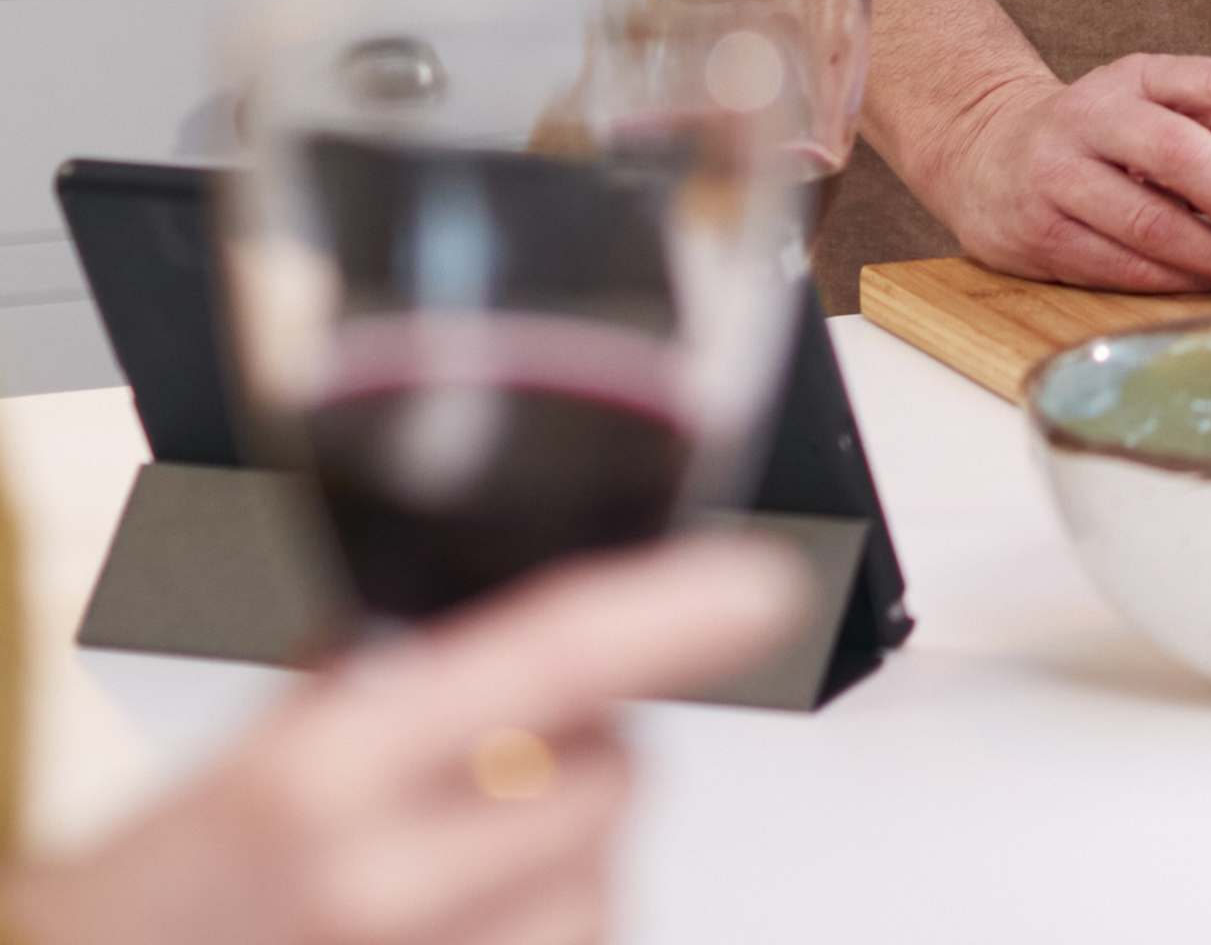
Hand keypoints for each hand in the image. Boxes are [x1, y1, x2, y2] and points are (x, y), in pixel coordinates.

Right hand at [0, 533, 797, 944]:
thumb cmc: (162, 903)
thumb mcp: (264, 751)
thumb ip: (396, 671)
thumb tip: (540, 603)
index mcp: (319, 774)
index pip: (547, 657)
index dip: (671, 613)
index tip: (764, 584)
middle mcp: (373, 886)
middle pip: (608, 781)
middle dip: (584, 757)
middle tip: (492, 766)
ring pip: (603, 890)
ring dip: (568, 867)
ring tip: (463, 868)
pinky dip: (545, 932)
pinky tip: (476, 924)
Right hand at [923, 52, 1210, 291]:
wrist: (985, 151)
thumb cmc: (1099, 138)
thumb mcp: (1156, 111)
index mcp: (1139, 75)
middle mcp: (1094, 115)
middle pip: (1183, 154)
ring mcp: (1058, 173)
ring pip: (1149, 221)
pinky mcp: (1037, 231)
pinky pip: (1117, 264)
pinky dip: (1171, 280)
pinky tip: (1204, 284)